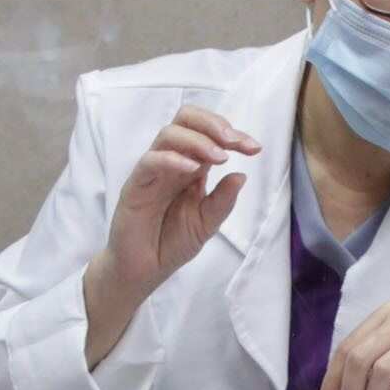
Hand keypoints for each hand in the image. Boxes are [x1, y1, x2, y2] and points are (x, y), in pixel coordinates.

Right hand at [84, 105, 260, 361]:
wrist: (143, 271)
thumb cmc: (171, 243)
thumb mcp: (207, 223)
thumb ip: (223, 200)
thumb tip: (242, 175)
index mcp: (191, 166)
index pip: (209, 134)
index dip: (233, 135)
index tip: (254, 148)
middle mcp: (171, 162)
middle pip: (186, 119)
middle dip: (214, 124)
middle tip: (235, 142)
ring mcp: (152, 171)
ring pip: (169, 134)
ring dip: (198, 140)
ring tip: (220, 157)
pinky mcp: (135, 185)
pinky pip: (150, 161)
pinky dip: (172, 159)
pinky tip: (192, 169)